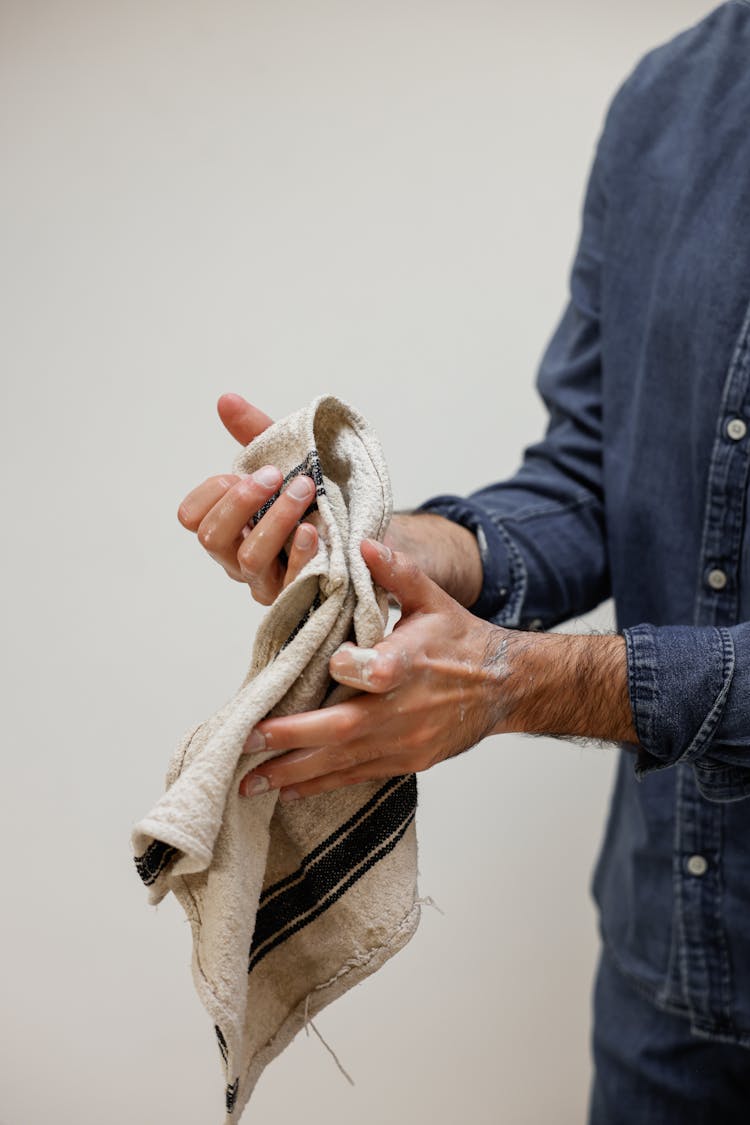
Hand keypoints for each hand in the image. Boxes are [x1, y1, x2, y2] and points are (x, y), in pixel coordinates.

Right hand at [177, 393, 318, 603]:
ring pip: (249, 558)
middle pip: (212, 537)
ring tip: (303, 491)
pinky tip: (313, 531)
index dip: (209, 493)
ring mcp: (267, 582)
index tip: (237, 471)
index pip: (191, 516)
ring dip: (274, 520)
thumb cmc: (318, 499)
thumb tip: (226, 400)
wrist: (367, 533)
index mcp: (229, 526)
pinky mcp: (299, 596)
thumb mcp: (289, 460)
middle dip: (241, 501)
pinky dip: (300, 555)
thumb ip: (257, 433)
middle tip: (275, 475)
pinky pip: (290, 583)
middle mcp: (238, 558)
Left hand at [237, 538, 508, 800]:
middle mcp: (406, 708)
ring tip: (249, 781)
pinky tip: (286, 791)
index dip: (353, 669)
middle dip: (293, 736)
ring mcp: (405, 741)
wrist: (504, 686)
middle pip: (345, 728)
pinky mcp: (406, 761)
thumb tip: (362, 542)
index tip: (328, 664)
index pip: (380, 671)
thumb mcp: (433, 599)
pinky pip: (357, 776)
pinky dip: (321, 785)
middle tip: (247, 739)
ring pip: (344, 761)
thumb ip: (397, 572)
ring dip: (295, 772)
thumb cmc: (461, 639)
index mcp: (412, 662)